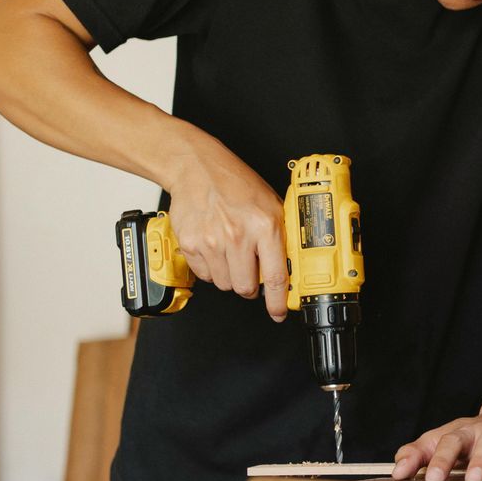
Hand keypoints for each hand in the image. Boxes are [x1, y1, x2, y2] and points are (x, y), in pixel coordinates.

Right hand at [164, 135, 289, 319]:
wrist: (197, 168)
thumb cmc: (236, 184)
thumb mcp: (271, 205)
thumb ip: (281, 236)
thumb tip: (290, 268)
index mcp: (265, 226)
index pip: (276, 277)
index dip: (278, 302)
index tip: (278, 312)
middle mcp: (238, 236)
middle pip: (246, 288)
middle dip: (250, 285)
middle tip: (250, 269)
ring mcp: (212, 242)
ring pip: (225, 284)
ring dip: (230, 276)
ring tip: (230, 252)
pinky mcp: (191, 244)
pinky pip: (205, 275)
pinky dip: (211, 269)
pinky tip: (214, 249)